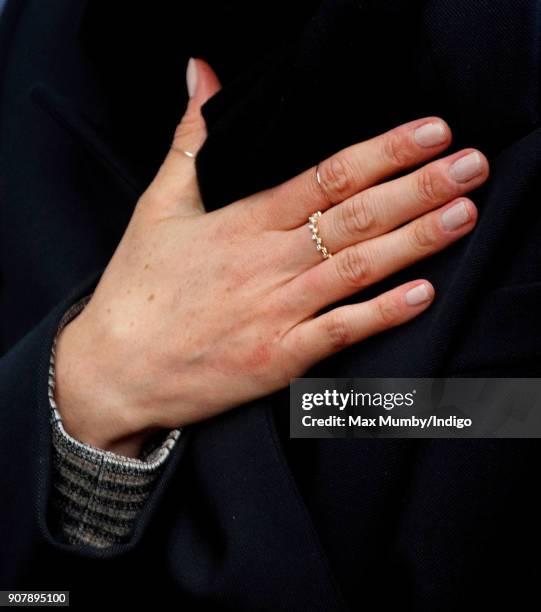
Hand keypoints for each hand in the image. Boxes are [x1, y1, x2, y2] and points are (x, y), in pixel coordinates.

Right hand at [54, 58, 488, 456]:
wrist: (115, 369)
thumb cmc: (138, 288)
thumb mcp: (158, 205)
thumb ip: (191, 140)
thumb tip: (200, 74)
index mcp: (244, 222)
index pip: (327, 176)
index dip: (384, 151)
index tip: (431, 132)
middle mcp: (268, 263)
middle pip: (356, 217)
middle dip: (420, 188)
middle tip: (473, 166)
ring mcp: (276, 312)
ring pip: (357, 269)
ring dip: (416, 241)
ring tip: (463, 215)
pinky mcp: (278, 358)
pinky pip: (339, 333)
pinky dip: (382, 315)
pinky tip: (422, 294)